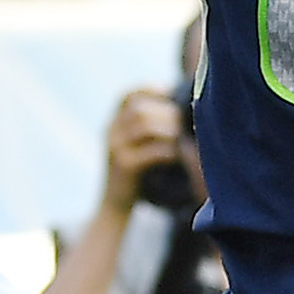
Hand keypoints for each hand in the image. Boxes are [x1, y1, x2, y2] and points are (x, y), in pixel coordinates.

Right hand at [96, 88, 186, 214]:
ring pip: (144, 126)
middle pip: (140, 109)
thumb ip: (150, 125)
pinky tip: (175, 156)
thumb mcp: (135, 144)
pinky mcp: (124, 166)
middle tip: (182, 123)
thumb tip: (182, 106)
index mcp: (114, 122)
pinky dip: (168, 151)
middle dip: (166, 112)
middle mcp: (110, 131)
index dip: (150, 90)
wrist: (115, 204)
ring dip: (168, 130)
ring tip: (179, 139)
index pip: (128, 95)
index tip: (170, 93)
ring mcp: (115, 148)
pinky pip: (150, 151)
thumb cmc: (135, 170)